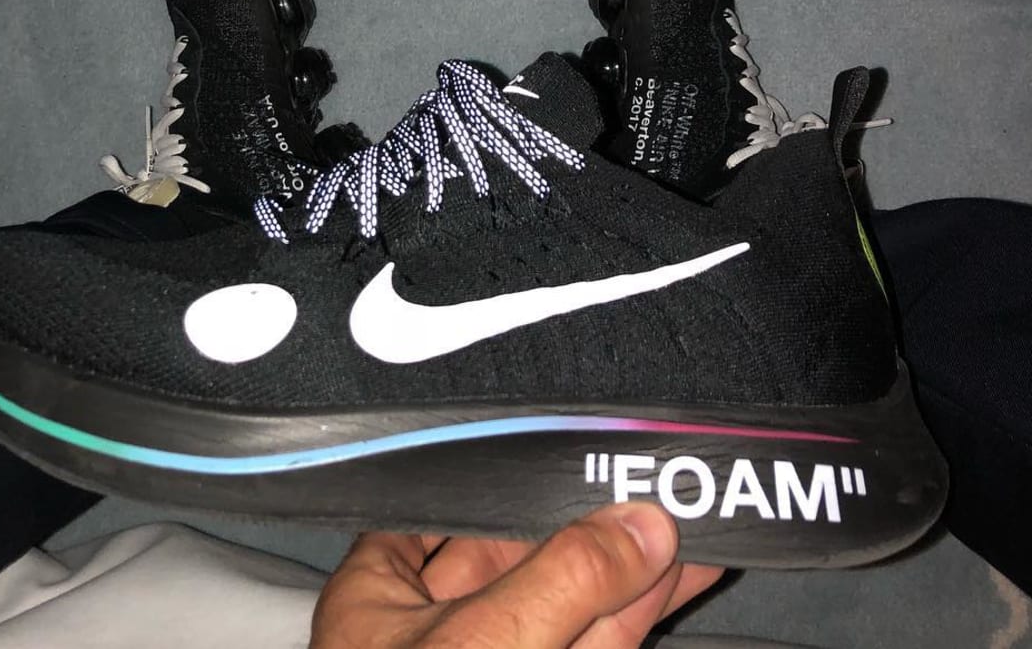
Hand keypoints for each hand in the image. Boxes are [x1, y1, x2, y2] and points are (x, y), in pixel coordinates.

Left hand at [311, 502, 723, 647]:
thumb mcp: (486, 644)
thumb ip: (565, 579)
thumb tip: (645, 523)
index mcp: (380, 599)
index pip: (443, 512)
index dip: (508, 477)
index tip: (574, 444)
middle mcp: (439, 630)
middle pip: (521, 552)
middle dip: (590, 518)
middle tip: (657, 476)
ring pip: (572, 598)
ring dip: (632, 558)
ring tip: (693, 509)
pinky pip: (601, 640)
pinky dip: (641, 606)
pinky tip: (683, 568)